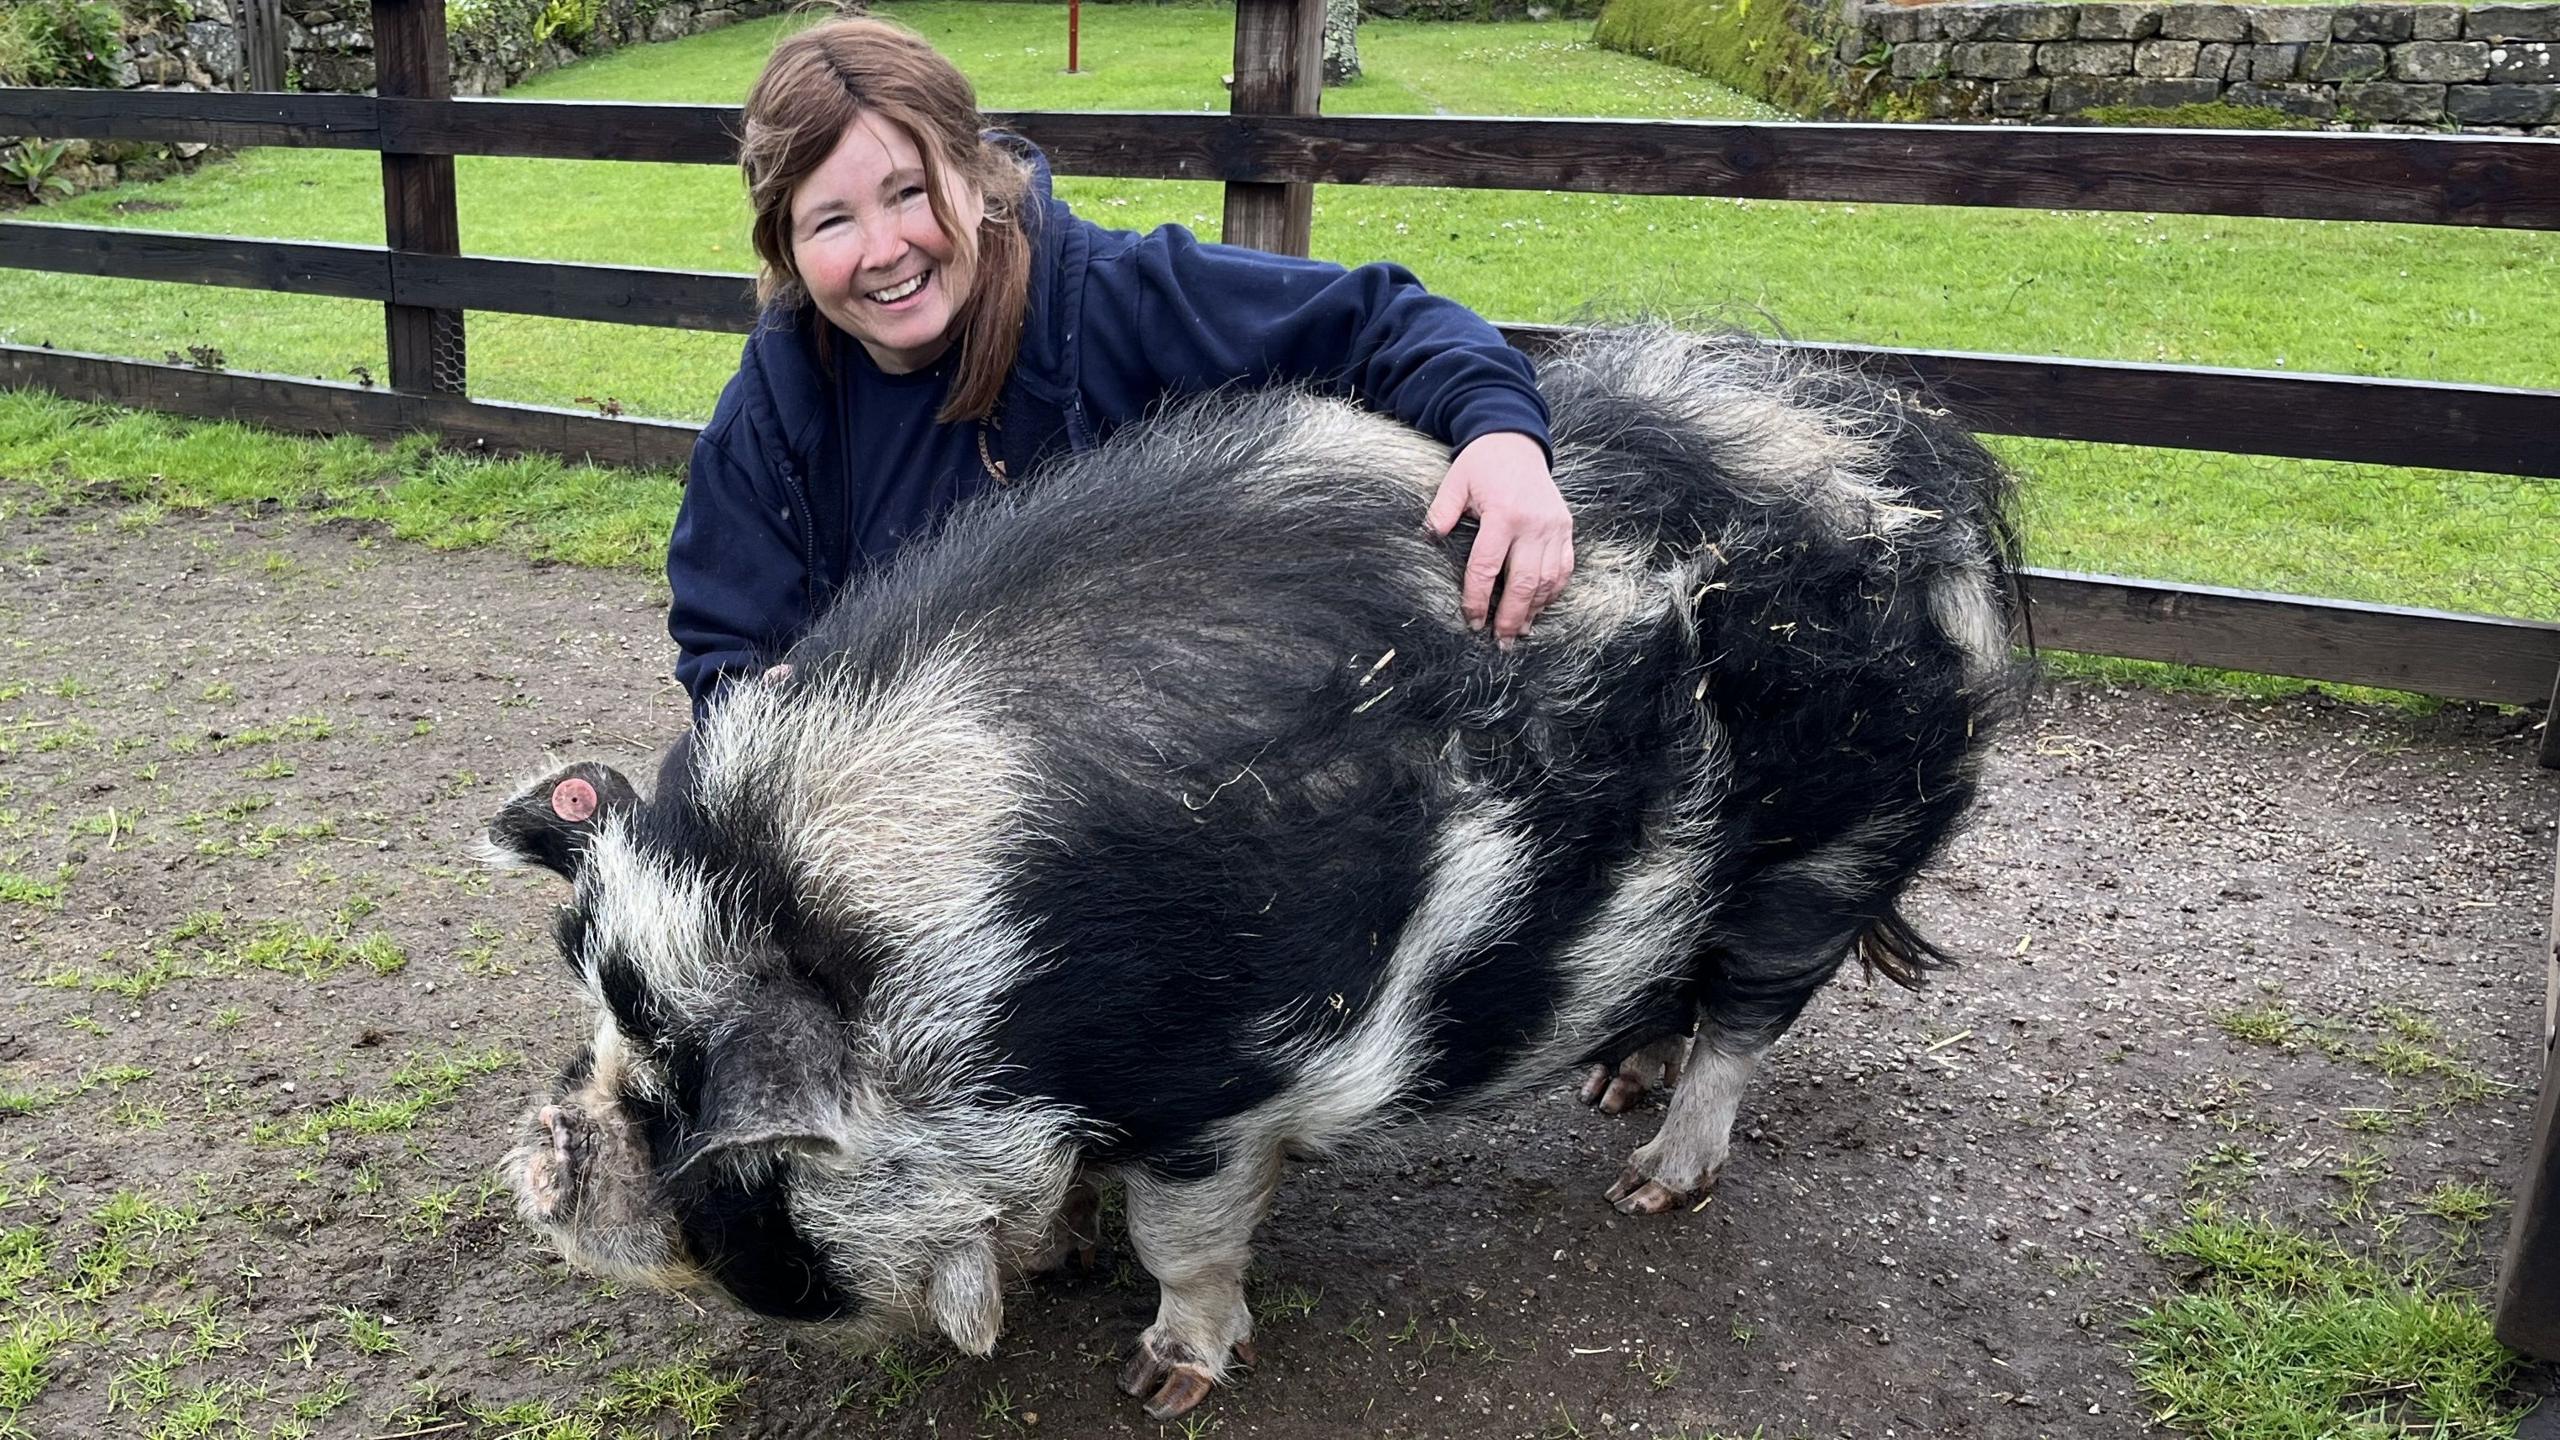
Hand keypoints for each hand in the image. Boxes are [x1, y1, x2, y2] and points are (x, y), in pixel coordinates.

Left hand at [1424, 431, 1573, 645]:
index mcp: (1503, 514)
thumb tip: (1427, 538)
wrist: (1516, 440)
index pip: (1487, 567)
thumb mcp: (1455, 481)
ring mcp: (1554, 527)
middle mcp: (1533, 524)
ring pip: (1547, 580)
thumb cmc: (1481, 464)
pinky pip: (1564, 568)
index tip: (1472, 621)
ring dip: (1534, 610)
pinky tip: (1540, 608)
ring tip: (1519, 632)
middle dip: (1510, 617)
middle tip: (1500, 642)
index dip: (1478, 599)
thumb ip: (1441, 511)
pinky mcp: (1565, 527)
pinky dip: (1553, 592)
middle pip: (1523, 582)